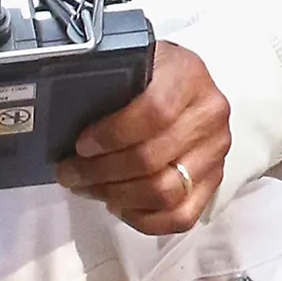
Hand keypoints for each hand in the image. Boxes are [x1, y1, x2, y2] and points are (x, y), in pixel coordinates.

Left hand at [57, 41, 229, 235]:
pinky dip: (144, 218)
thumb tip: (66, 116)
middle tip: (70, 172)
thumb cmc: (148, 77)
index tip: (82, 145)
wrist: (181, 85)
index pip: (155, 113)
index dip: (113, 135)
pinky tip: (119, 204)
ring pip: (165, 192)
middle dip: (100, 171)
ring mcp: (214, 152)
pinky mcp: (213, 182)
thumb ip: (108, 82)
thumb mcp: (130, 62)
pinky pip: (180, 216)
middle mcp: (209, 114)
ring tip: (89, 187)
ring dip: (117, 196)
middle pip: (152, 159)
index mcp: (188, 75)